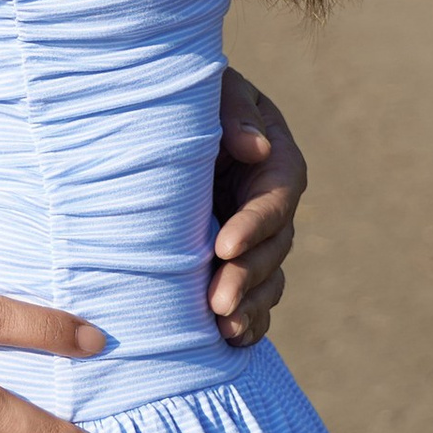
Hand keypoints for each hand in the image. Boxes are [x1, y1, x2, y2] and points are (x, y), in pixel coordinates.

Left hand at [209, 66, 303, 343]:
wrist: (154, 117)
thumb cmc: (184, 96)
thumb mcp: (210, 89)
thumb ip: (232, 110)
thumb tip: (257, 148)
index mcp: (273, 158)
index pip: (278, 196)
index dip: (256, 224)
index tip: (224, 246)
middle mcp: (269, 202)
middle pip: (275, 247)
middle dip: (248, 277)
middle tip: (218, 302)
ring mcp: (254, 236)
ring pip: (268, 279)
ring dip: (250, 306)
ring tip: (222, 330)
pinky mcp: (234, 262)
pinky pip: (254, 299)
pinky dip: (248, 322)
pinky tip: (229, 342)